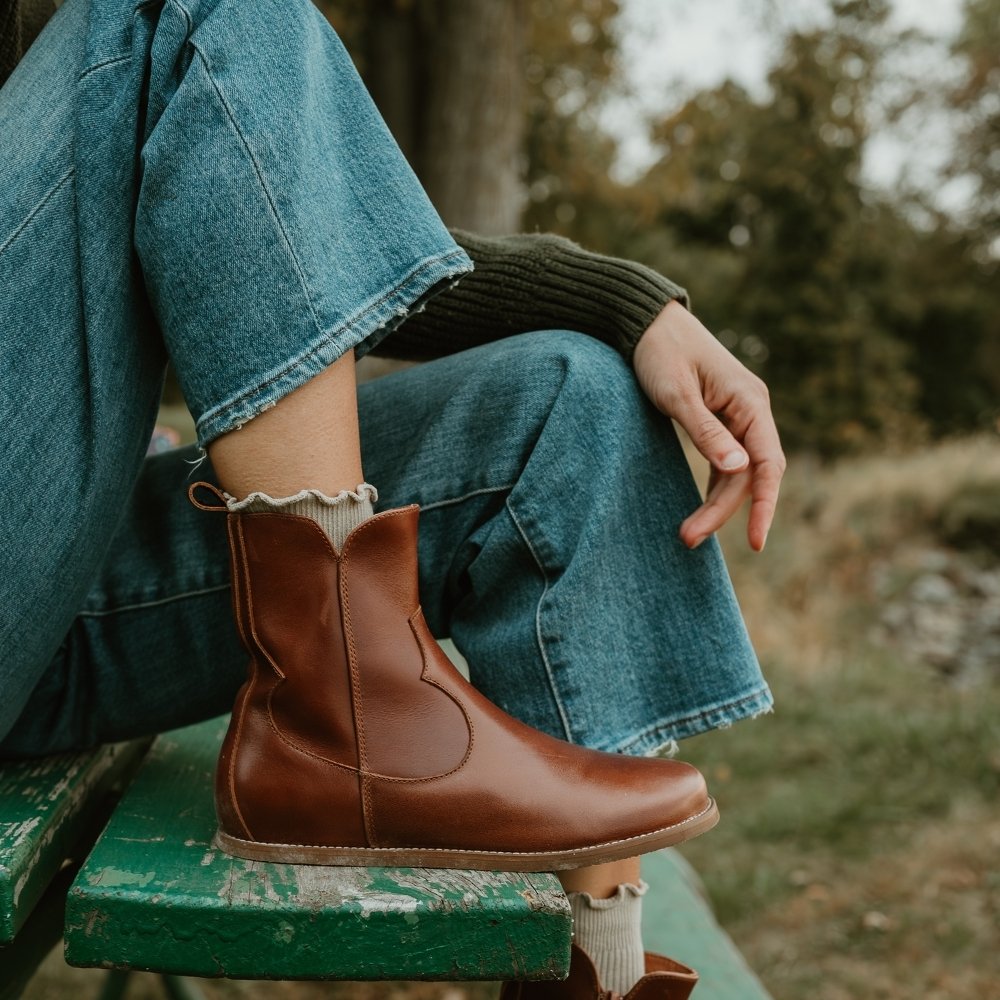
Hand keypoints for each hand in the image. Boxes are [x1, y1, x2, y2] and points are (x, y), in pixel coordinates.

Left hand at [632, 301, 784, 551]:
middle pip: (749, 475)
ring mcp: (738, 416)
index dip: (765, 505)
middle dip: (722, 511)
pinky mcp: (721, 421)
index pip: (767, 463)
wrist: (646, 323)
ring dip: (715, 505)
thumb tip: (739, 470)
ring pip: (736, 473)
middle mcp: (751, 411)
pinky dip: (714, 487)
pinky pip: (725, 463)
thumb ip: (706, 432)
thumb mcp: (677, 394)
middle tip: (687, 539)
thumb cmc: (659, 353)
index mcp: (750, 402)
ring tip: (686, 534)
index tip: (756, 542)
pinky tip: (700, 510)